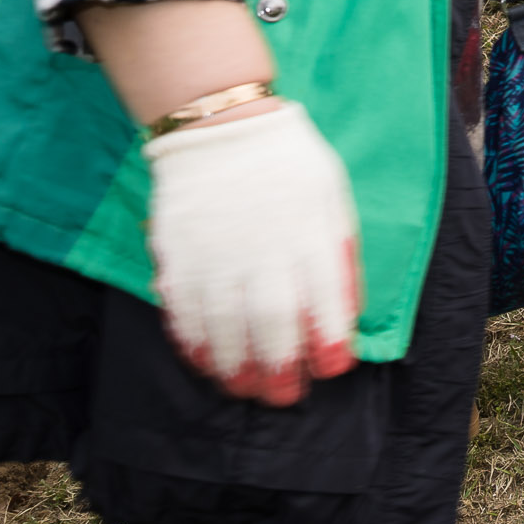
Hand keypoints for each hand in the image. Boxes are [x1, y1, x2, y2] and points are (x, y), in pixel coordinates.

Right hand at [144, 101, 359, 406]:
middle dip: (281, 366)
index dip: (330, 338)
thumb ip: (337, 250)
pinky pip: (185, 309)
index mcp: (311, 228)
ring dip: (236, 365)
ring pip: (226, 324)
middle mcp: (266, 245)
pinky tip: (205, 363)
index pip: (325, 295)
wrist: (221, 126)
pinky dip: (194, 342)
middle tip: (284, 398)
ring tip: (245, 390)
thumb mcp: (330, 195)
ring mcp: (218, 251)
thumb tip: (343, 310)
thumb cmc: (287, 162)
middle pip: (275, 319)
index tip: (334, 368)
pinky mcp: (180, 254)